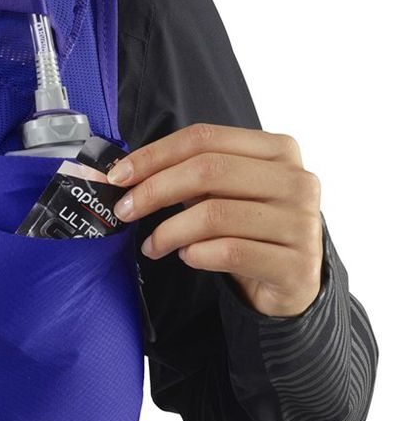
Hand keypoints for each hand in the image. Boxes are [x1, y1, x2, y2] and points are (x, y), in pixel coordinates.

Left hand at [105, 123, 323, 317]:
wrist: (292, 282)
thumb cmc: (248, 228)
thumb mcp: (223, 192)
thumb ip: (186, 175)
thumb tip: (124, 173)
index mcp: (277, 150)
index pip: (204, 138)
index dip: (154, 155)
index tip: (118, 176)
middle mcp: (296, 181)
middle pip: (208, 170)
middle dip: (154, 190)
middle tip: (125, 210)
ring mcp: (302, 223)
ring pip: (215, 215)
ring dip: (169, 232)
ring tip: (153, 245)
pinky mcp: (296, 265)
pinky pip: (229, 252)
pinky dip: (196, 254)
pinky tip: (187, 257)